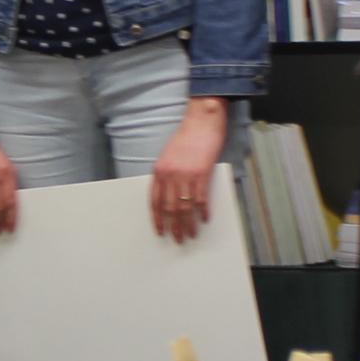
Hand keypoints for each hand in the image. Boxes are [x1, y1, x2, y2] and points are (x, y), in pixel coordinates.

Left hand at [148, 98, 230, 242]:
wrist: (202, 121)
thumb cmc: (186, 137)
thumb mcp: (169, 155)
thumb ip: (167, 174)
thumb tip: (169, 195)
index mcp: (159, 171)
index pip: (155, 201)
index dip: (158, 219)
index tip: (160, 231)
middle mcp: (170, 175)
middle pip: (170, 208)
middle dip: (173, 226)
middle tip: (177, 239)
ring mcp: (186, 174)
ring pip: (185, 207)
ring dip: (188, 224)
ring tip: (191, 235)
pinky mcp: (202, 172)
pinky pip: (201, 197)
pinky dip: (203, 211)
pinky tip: (205, 219)